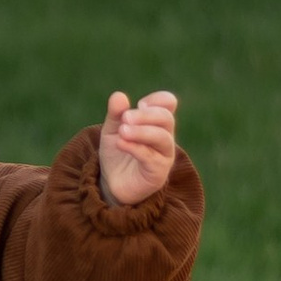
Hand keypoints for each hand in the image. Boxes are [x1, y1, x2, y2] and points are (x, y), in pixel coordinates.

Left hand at [100, 88, 178, 205]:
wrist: (112, 184)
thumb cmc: (118, 154)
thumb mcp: (112, 130)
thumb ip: (115, 114)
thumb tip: (119, 95)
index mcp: (156, 123)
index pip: (168, 104)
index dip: (156, 99)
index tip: (139, 104)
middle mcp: (165, 137)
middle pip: (166, 119)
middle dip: (145, 115)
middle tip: (125, 118)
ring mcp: (164, 156)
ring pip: (162, 138)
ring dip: (141, 131)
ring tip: (122, 131)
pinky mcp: (158, 173)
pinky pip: (151, 158)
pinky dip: (135, 147)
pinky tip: (121, 143)